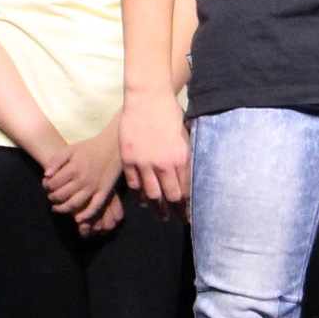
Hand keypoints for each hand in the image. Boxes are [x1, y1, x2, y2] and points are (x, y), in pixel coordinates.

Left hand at [44, 122, 123, 225]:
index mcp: (73, 168)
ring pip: (74, 204)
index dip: (46, 186)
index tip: (46, 186)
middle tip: (51, 197)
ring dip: (63, 209)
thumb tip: (46, 175)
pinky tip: (78, 218)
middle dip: (52, 198)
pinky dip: (86, 215)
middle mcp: (83, 179)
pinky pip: (94, 207)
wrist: (113, 146)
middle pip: (61, 195)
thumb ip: (56, 160)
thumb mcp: (71, 149)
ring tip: (57, 208)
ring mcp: (94, 187)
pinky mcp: (104, 192)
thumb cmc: (90, 147)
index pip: (53, 183)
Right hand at [120, 90, 190, 205]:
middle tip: (177, 219)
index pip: (186, 189)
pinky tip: (143, 201)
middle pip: (169, 196)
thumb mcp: (185, 134)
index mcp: (180, 157)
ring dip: (155, 207)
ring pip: (150, 193)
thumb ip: (185, 155)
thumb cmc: (170, 112)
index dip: (188, 204)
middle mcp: (163, 164)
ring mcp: (143, 162)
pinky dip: (139, 194)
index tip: (190, 214)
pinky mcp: (128, 158)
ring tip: (160, 216)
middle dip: (174, 211)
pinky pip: (134, 183)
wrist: (147, 97)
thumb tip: (188, 173)